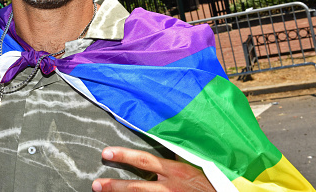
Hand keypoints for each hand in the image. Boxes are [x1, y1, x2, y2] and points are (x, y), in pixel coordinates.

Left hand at [92, 147, 215, 191]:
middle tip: (96, 184)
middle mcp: (171, 188)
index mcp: (177, 170)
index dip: (124, 155)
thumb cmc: (219, 176)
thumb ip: (182, 150)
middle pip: (136, 187)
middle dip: (114, 186)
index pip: (144, 161)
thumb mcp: (201, 160)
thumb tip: (168, 130)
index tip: (106, 152)